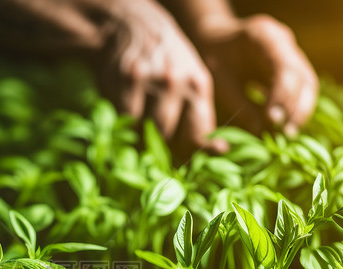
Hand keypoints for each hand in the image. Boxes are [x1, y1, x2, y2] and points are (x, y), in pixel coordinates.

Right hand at [93, 0, 216, 155]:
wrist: (129, 25)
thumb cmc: (164, 60)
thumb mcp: (189, 79)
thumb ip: (198, 115)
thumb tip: (219, 153)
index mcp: (199, 86)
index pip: (198, 136)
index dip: (190, 156)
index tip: (187, 169)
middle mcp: (177, 83)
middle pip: (169, 139)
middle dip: (161, 152)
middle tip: (156, 156)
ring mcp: (150, 81)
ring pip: (145, 132)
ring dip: (140, 142)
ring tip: (139, 138)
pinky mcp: (125, 81)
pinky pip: (124, 120)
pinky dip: (124, 128)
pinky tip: (124, 122)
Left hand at [193, 14, 317, 136]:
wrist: (214, 40)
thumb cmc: (213, 58)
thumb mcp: (220, 80)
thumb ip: (240, 104)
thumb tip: (260, 131)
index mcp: (264, 36)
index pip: (285, 67)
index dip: (282, 96)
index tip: (273, 119)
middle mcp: (283, 41)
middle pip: (304, 76)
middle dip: (297, 107)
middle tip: (286, 133)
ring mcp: (290, 53)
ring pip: (308, 84)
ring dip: (301, 111)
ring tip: (288, 134)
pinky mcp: (291, 67)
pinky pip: (301, 89)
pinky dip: (295, 108)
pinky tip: (286, 125)